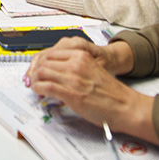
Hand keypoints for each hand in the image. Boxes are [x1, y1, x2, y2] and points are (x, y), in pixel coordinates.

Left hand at [24, 40, 155, 141]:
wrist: (125, 106)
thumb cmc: (112, 93)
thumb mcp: (92, 70)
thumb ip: (75, 67)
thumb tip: (57, 72)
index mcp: (81, 56)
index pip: (51, 53)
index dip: (41, 61)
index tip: (37, 67)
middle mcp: (75, 64)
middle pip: (44, 61)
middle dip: (35, 70)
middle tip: (33, 78)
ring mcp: (72, 78)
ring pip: (42, 73)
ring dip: (35, 80)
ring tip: (35, 85)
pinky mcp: (70, 93)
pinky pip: (45, 87)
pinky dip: (38, 89)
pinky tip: (38, 92)